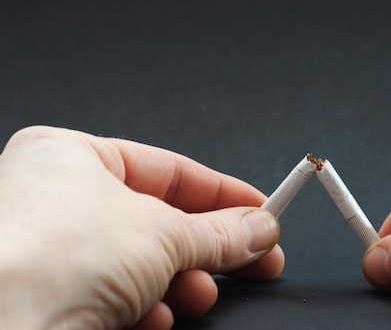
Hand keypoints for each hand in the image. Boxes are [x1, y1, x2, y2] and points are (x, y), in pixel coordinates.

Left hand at [0, 126, 283, 329]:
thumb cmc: (51, 257)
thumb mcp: (162, 234)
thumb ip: (220, 232)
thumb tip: (259, 228)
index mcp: (72, 157)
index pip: (170, 170)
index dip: (224, 194)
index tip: (262, 212)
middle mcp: (56, 199)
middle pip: (158, 221)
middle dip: (208, 248)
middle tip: (255, 260)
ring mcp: (49, 251)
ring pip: (138, 263)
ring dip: (178, 283)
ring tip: (201, 294)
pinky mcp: (49, 297)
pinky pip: (111, 295)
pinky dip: (144, 309)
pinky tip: (157, 319)